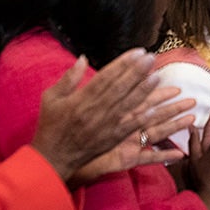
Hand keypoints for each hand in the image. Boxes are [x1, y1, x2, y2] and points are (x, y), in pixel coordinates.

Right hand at [31, 49, 181, 180]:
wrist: (52, 158)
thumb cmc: (52, 125)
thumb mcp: (51, 98)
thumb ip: (69, 78)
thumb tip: (83, 58)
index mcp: (80, 99)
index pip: (105, 77)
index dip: (123, 64)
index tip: (137, 52)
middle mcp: (94, 111)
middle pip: (119, 88)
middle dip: (137, 72)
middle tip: (151, 57)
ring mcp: (104, 126)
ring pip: (127, 105)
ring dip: (143, 91)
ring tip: (158, 76)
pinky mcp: (110, 139)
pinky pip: (128, 127)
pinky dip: (140, 119)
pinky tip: (153, 109)